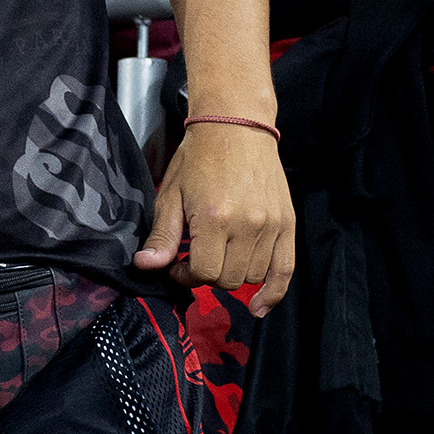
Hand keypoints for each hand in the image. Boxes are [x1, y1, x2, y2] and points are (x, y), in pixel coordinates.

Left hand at [135, 119, 296, 311]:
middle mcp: (248, 225)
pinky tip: (259, 306)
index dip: (185, 275)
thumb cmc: (199, 159)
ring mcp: (271, 225)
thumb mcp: (171, 195)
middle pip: (227, 279)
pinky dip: (273, 292)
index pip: (203, 273)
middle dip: (207, 276)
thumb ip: (162, 236)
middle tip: (197, 259)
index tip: (178, 264)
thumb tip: (146, 267)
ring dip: (232, 275)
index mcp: (215, 218)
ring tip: (221, 257)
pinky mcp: (287, 223)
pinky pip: (284, 270)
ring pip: (251, 276)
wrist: (236, 126)